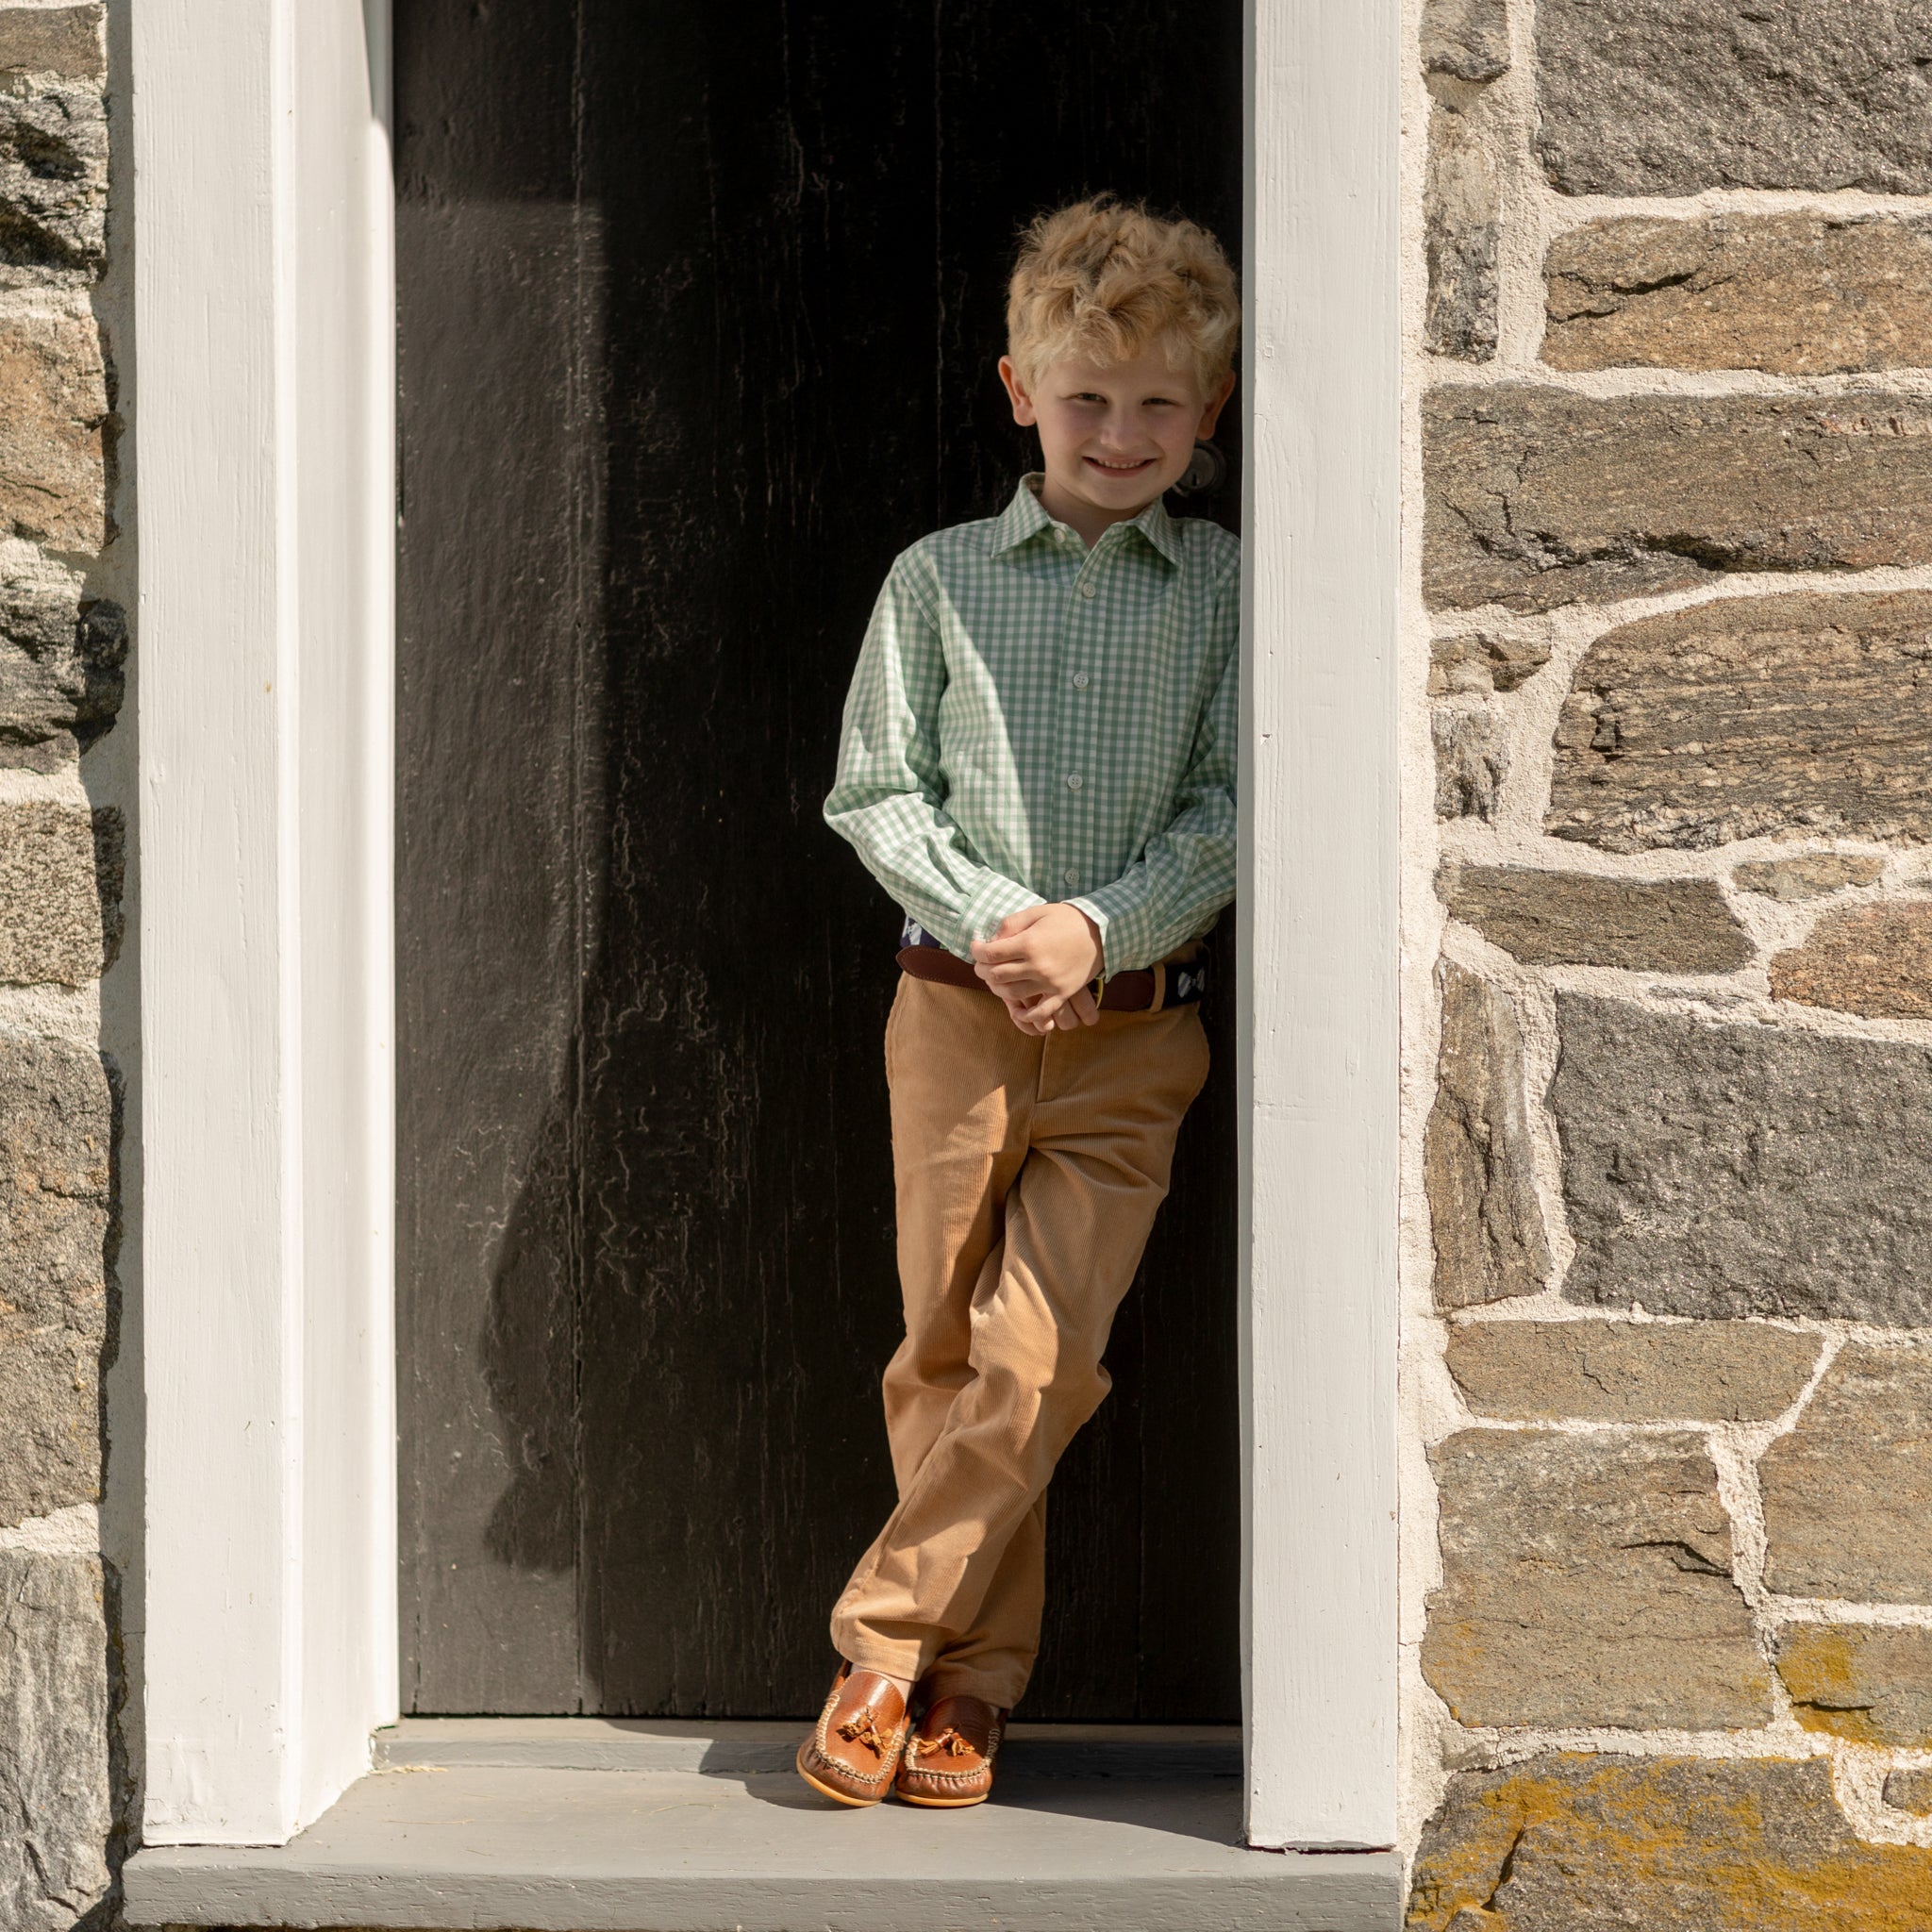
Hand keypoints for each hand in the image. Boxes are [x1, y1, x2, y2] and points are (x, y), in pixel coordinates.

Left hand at [973, 903, 1103, 1031]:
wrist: (1101, 932)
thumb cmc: (1067, 919)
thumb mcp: (1037, 912)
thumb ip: (1011, 925)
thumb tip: (991, 941)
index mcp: (1029, 943)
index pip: (991, 953)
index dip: (977, 951)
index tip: (976, 947)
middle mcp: (1037, 966)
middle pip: (996, 976)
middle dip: (982, 970)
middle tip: (981, 964)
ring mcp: (1050, 983)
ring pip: (1012, 994)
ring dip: (997, 988)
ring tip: (996, 979)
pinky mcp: (1062, 993)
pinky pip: (1041, 1012)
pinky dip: (1026, 1015)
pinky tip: (1017, 1010)